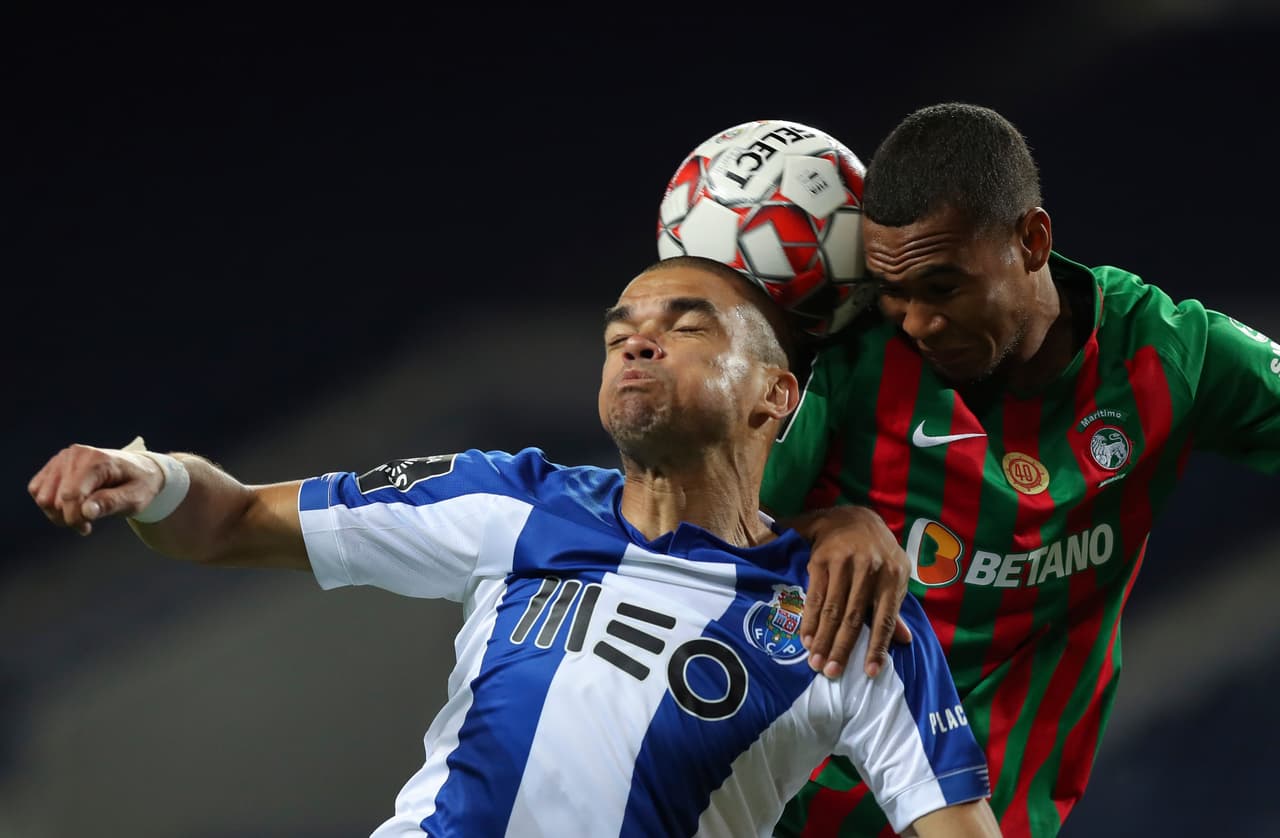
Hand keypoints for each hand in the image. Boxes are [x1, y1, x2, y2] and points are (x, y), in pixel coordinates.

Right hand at [28, 443, 164, 535]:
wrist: (140, 470)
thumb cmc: (140, 485)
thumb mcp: (136, 498)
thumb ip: (111, 504)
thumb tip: (86, 512)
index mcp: (97, 460)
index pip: (71, 496)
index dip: (74, 519)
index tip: (87, 529)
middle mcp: (76, 454)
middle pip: (54, 499)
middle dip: (68, 518)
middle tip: (87, 523)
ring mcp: (63, 457)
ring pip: (42, 496)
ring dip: (57, 513)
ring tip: (79, 515)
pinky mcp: (55, 464)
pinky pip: (38, 490)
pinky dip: (50, 504)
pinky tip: (70, 506)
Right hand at [784, 505, 911, 678]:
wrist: (853, 516)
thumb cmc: (878, 552)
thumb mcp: (895, 574)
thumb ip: (895, 608)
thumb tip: (904, 641)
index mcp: (893, 577)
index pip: (885, 618)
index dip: (877, 646)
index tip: (870, 672)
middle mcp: (870, 570)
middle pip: (853, 617)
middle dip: (841, 649)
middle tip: (831, 673)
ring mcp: (844, 564)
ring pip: (832, 609)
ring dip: (822, 639)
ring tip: (815, 661)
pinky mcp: (821, 560)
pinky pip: (815, 596)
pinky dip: (810, 620)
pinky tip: (807, 638)